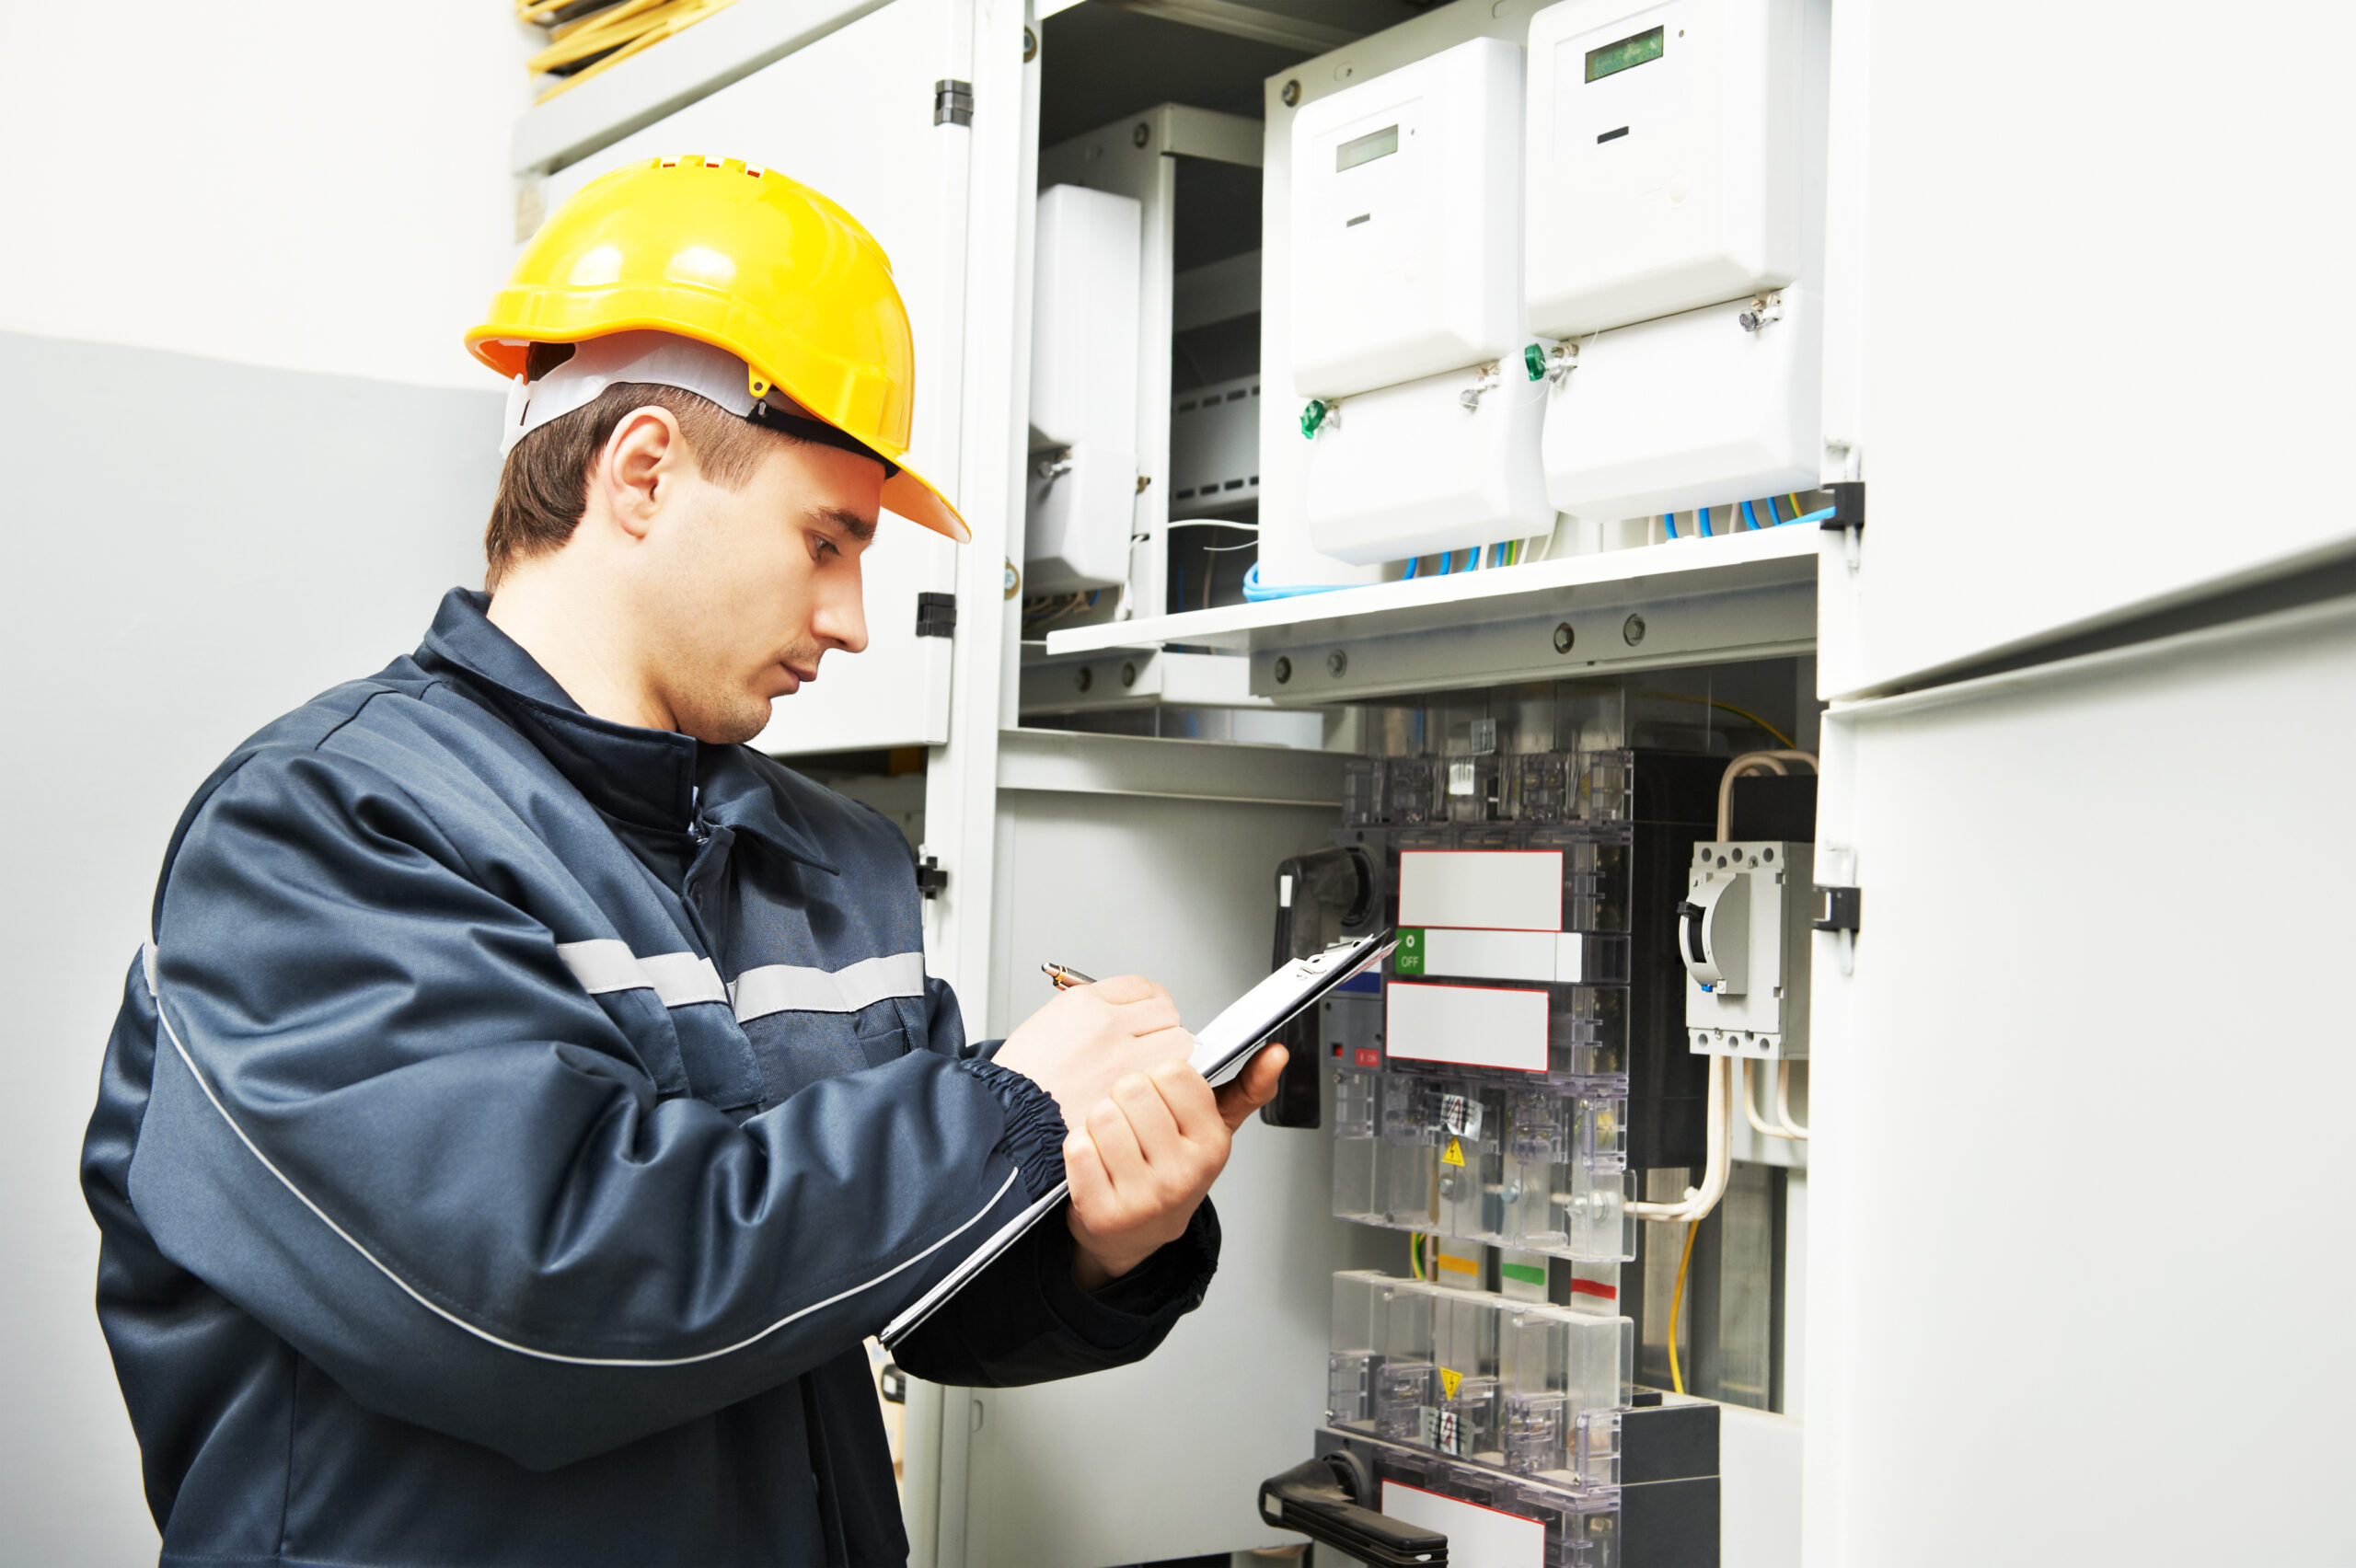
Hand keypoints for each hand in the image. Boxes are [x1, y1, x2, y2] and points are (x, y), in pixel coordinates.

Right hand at [992, 974, 1196, 1128]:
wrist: (1007, 1117)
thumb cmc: (1020, 1079)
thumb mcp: (1047, 1024)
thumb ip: (1089, 1014)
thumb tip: (1123, 1014)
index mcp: (1083, 1003)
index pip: (1140, 986)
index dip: (1148, 1001)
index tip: (1148, 1012)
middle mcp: (1107, 1024)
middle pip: (1166, 1011)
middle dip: (1161, 1026)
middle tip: (1151, 1041)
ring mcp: (1123, 1058)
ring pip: (1179, 1041)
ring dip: (1169, 1054)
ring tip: (1150, 1068)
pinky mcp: (1133, 1092)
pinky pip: (1168, 1080)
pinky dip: (1163, 1085)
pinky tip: (1146, 1092)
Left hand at [1062, 1044, 1288, 1290]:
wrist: (1136, 1233)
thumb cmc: (1172, 1171)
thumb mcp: (1212, 1129)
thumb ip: (1247, 1087)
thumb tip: (1276, 1053)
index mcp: (1212, 1144)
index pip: (1172, 1071)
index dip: (1157, 1078)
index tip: (1161, 1099)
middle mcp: (1183, 1174)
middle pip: (1133, 1087)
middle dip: (1125, 1098)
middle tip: (1134, 1124)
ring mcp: (1143, 1197)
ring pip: (1102, 1115)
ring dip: (1099, 1123)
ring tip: (1114, 1143)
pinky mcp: (1104, 1213)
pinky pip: (1078, 1148)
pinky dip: (1080, 1149)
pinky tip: (1096, 1163)